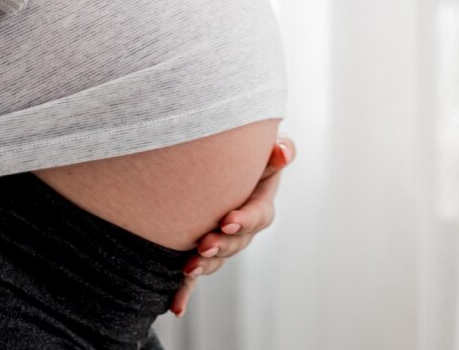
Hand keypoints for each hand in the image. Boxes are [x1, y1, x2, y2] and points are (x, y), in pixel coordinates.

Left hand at [169, 136, 296, 317]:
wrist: (220, 165)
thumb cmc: (251, 156)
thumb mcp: (268, 150)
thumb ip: (279, 150)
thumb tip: (281, 151)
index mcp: (260, 204)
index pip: (258, 215)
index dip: (245, 220)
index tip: (228, 221)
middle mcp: (242, 228)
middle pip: (237, 242)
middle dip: (222, 245)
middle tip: (205, 244)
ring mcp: (222, 241)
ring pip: (217, 259)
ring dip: (204, 266)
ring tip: (189, 266)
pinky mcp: (201, 251)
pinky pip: (195, 276)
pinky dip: (186, 291)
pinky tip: (177, 307)